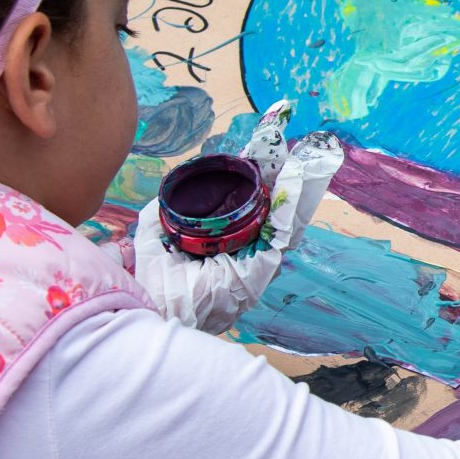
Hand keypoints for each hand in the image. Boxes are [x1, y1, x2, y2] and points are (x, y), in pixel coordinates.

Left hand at [134, 134, 342, 333]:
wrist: (159, 310)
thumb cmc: (156, 286)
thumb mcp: (154, 240)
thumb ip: (158, 219)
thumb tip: (163, 198)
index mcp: (227, 250)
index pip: (251, 212)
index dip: (259, 183)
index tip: (259, 156)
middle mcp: (248, 255)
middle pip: (275, 211)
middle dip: (284, 178)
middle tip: (288, 148)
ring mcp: (260, 262)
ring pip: (287, 218)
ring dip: (298, 186)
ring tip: (306, 156)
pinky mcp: (265, 268)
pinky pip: (283, 231)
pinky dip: (292, 203)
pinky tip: (295, 178)